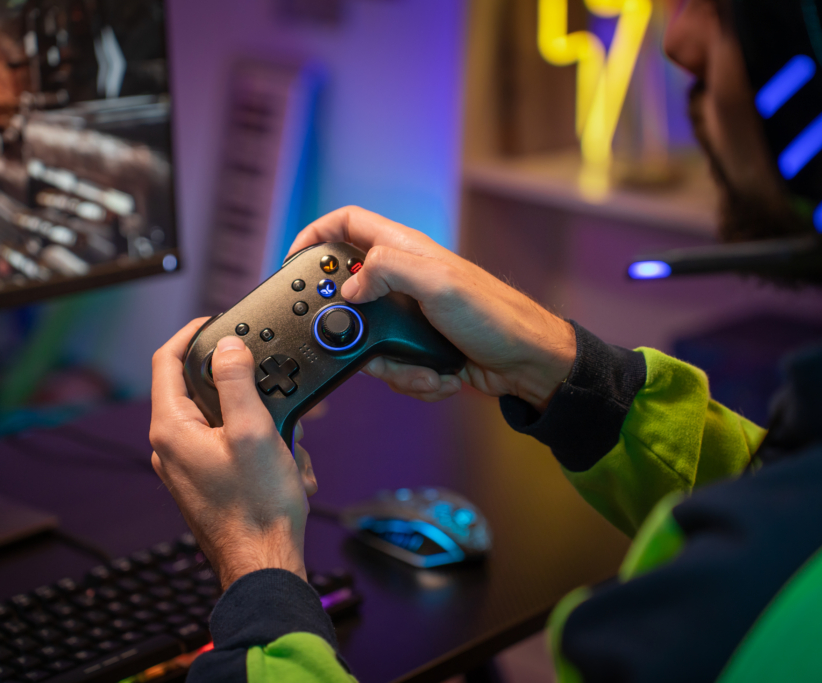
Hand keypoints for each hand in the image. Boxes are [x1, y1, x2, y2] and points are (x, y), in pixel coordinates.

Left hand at [149, 318, 317, 589]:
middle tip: (277, 392)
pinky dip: (261, 446)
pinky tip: (286, 465)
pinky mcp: (207, 480)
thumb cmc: (258, 508)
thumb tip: (226, 344)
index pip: (166, 360)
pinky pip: (232, 445)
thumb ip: (238, 381)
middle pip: (203, 389)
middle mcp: (172, 445)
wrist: (264, 565)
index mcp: (172, 428)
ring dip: (262, 421)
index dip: (190, 333)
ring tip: (289, 444)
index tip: (216, 320)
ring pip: (225, 419)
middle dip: (246, 387)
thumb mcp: (254, 431)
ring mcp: (188, 465)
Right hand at [287, 206, 575, 410]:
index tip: (293, 260)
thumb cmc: (495, 316)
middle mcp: (403, 279)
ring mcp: (409, 315)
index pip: (347, 224)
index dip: (315, 234)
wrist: (528, 364)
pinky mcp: (417, 347)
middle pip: (347, 293)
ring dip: (388, 364)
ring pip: (366, 339)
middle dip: (349, 326)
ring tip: (421, 368)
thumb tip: (348, 287)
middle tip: (357, 341)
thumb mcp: (438, 283)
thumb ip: (387, 270)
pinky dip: (410, 378)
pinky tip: (438, 376)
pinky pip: (390, 366)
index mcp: (405, 251)